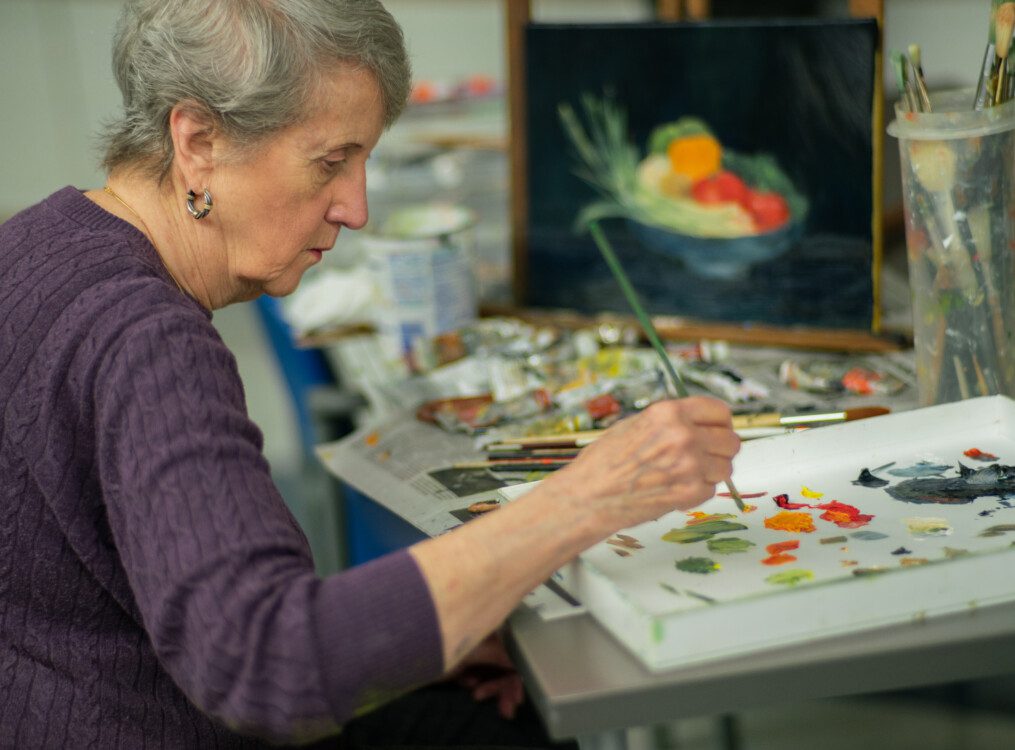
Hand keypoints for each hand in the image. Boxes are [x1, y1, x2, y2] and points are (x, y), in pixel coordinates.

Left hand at [447, 631, 523, 718]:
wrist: (413, 652)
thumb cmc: (446, 644)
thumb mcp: (477, 649)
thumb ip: (500, 655)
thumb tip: (519, 666)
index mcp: (489, 631)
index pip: (511, 657)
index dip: (515, 677)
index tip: (517, 700)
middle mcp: (484, 641)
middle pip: (502, 669)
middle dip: (504, 690)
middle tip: (506, 712)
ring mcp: (472, 654)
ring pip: (490, 676)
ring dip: (490, 690)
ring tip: (477, 697)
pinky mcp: (460, 666)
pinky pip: (475, 679)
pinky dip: (473, 684)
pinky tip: (465, 684)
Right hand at [544, 396, 739, 529]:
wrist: (589, 496)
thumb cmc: (604, 461)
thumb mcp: (635, 424)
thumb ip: (670, 422)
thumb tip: (699, 424)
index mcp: (669, 413)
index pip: (720, 411)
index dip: (721, 423)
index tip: (717, 431)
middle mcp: (683, 435)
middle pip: (731, 441)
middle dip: (720, 450)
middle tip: (704, 458)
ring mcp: (689, 465)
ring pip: (726, 468)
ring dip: (711, 473)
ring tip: (685, 475)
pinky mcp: (689, 493)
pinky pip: (711, 489)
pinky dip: (697, 492)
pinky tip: (674, 489)